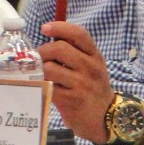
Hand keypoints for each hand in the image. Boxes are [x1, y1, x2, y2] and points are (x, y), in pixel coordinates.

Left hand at [36, 21, 113, 144]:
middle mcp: (90, 68)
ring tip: (41, 74)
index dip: (60, 27)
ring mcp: (81, 85)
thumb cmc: (92, 87)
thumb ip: (75, 52)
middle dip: (43, 51)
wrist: (104, 117)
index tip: (45, 28)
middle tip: (38, 57)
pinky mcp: (71, 101)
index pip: (79, 34)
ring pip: (50, 68)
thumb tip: (49, 38)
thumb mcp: (91, 66)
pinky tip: (43, 86)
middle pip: (60, 48)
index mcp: (95, 56)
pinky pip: (47, 87)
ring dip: (40, 70)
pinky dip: (41, 85)